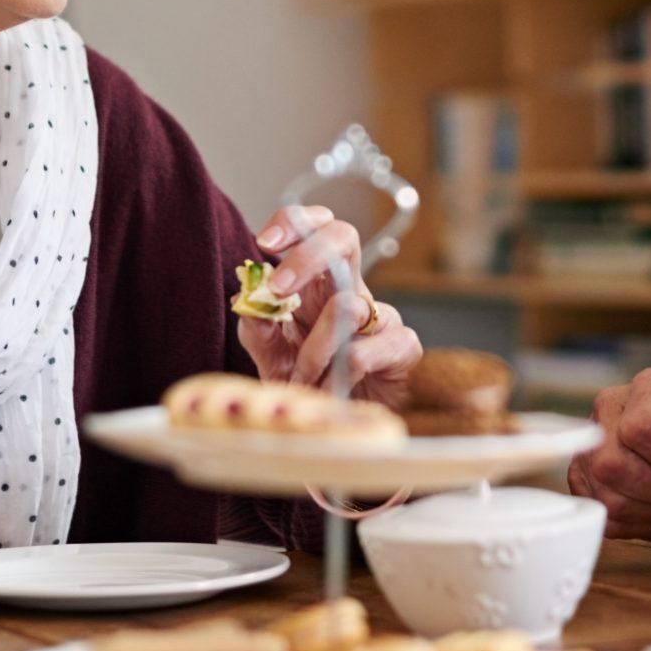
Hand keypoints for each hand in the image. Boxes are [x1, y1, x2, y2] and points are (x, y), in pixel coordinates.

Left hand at [237, 205, 422, 405]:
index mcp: (316, 285)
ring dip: (313, 350)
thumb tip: (248, 299)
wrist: (342, 428)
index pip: (314, 227)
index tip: (264, 243)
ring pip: (345, 306)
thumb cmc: (310, 386)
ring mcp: (381, 316)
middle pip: (343, 236)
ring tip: (301, 381)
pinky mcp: (403, 346)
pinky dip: (336, 377)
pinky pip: (365, 351)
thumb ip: (257, 330)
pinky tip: (329, 394)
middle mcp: (351, 290)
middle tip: (278, 289)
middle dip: (306, 255)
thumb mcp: (272, 359)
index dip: (293, 222)